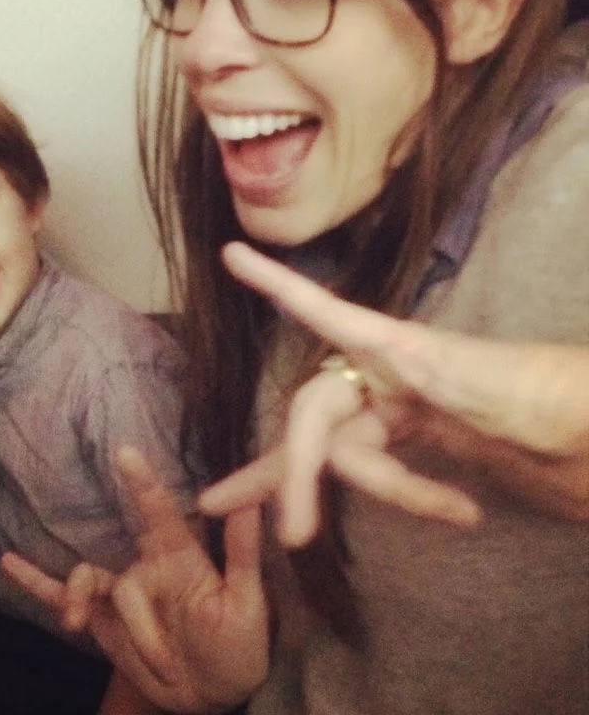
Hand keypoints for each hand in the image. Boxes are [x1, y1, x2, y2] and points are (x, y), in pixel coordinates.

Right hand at [3, 446, 271, 712]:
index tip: (125, 452)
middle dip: (110, 591)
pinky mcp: (100, 617)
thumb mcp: (247, 604)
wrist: (211, 692)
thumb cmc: (236, 645)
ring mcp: (119, 590)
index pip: (159, 513)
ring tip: (89, 633)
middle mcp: (145, 566)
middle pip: (114, 562)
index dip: (143, 484)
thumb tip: (251, 500)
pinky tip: (7, 562)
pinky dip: (33, 580)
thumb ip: (241, 554)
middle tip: (126, 621)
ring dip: (87, 609)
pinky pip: (60, 594)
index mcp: (180, 558)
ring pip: (87, 583)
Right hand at [208, 241, 588, 534]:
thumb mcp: (514, 390)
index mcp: (405, 351)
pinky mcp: (427, 437)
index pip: (326, 313)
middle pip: (319, 419)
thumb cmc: (566, 401)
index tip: (232, 252)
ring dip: (387, 491)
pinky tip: (450, 512)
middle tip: (292, 535)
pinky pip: (384, 465)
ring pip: (350, 452)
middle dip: (300, 473)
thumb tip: (402, 362)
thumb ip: (452, 376)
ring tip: (454, 514)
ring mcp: (407, 407)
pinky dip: (401, 492)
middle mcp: (393, 373)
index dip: (276, 285)